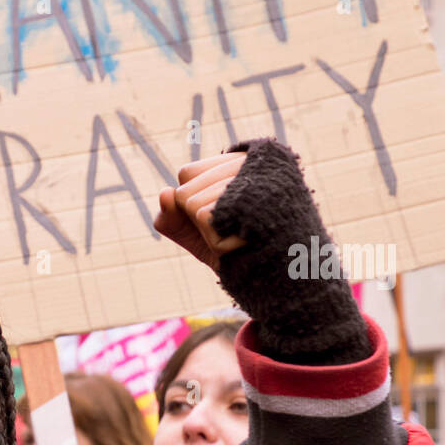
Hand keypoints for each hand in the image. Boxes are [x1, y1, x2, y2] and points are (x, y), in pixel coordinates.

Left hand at [154, 152, 248, 272]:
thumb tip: (165, 194)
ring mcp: (254, 177)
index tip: (224, 214)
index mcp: (239, 160)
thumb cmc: (237, 253)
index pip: (187, 173)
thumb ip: (172, 216)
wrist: (279, 284)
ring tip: (243, 235)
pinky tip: (244, 243)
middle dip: (199, 221)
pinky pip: (202, 217)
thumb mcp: (197, 234)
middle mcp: (250, 161)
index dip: (193, 204)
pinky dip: (215, 241)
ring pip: (190, 203)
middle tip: (236, 229)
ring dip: (209, 232)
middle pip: (184, 190)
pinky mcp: (253, 198)